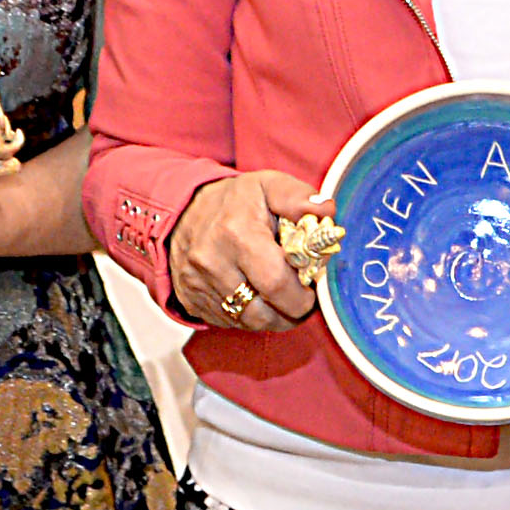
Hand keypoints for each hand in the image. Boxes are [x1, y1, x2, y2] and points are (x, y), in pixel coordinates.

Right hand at [171, 169, 327, 331]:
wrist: (182, 212)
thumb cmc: (234, 201)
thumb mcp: (268, 186)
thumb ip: (300, 198)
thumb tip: (327, 212)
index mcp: (237, 233)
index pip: (277, 283)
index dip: (302, 294)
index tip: (310, 287)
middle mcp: (212, 263)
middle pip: (263, 312)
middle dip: (291, 312)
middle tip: (301, 298)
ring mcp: (198, 285)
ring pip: (248, 322)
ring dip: (273, 318)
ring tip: (282, 300)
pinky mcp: (191, 300)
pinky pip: (229, 323)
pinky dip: (249, 316)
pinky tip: (256, 297)